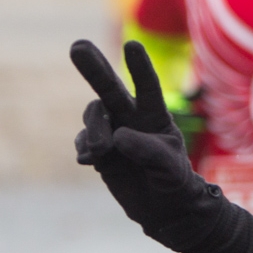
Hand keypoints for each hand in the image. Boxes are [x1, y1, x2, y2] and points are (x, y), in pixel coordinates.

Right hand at [71, 39, 218, 245]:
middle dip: (94, 67)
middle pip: (109, 89)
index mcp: (155, 115)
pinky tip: (91, 161)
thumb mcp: (170, 168)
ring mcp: (112, 132)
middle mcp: (131, 117)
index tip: (131, 44)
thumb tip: (119, 135)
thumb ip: (149, 151)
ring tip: (100, 151)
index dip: (140, 67)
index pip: (147, 87)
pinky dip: (84, 148)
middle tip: (77, 45)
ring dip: (93, 129)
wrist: (163, 208)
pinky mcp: (98, 150)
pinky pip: (83, 141)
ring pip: (93, 116)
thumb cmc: (174, 182)